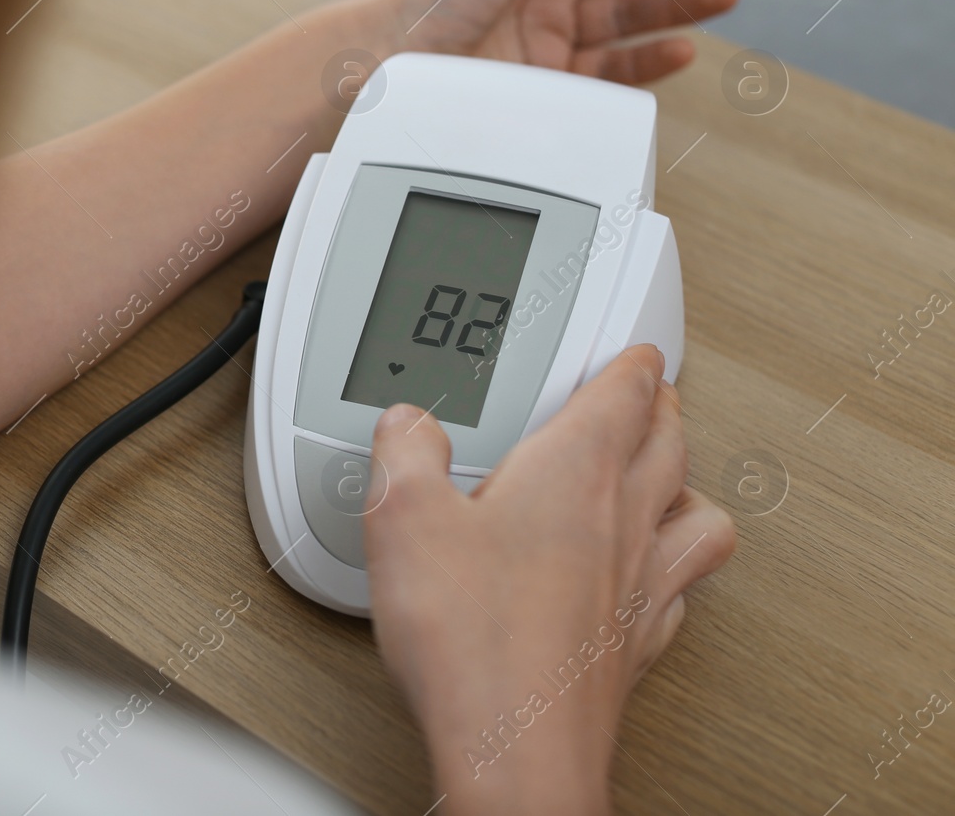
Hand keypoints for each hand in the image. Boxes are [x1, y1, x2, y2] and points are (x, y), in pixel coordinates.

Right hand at [362, 345, 735, 814]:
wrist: (513, 749)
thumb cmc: (472, 640)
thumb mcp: (402, 518)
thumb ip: (405, 453)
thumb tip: (408, 425)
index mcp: (576, 472)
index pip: (626, 394)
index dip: (631, 364)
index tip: (634, 352)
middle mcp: (624, 522)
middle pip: (672, 442)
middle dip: (663, 408)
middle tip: (653, 393)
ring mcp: (641, 588)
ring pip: (699, 514)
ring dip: (688, 484)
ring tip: (668, 474)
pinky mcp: (636, 648)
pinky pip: (680, 590)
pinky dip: (672, 568)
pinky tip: (648, 577)